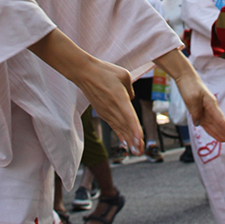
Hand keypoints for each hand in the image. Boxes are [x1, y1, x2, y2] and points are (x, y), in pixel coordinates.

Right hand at [27, 30, 143, 154]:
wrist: (84, 72)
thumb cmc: (105, 71)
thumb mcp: (124, 75)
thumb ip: (130, 90)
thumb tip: (130, 100)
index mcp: (120, 98)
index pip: (129, 116)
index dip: (135, 129)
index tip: (140, 140)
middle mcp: (113, 108)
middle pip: (125, 127)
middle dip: (134, 140)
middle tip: (140, 152)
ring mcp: (106, 111)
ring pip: (120, 128)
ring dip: (128, 140)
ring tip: (136, 151)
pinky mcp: (102, 112)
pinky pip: (113, 125)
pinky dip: (120, 134)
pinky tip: (126, 142)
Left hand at [174, 73, 224, 148]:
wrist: (186, 77)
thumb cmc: (190, 86)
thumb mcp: (191, 98)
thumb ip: (196, 112)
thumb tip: (198, 124)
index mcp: (211, 106)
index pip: (222, 122)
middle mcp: (211, 111)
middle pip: (223, 127)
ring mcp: (207, 113)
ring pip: (218, 128)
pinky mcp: (202, 114)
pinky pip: (211, 126)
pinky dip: (217, 133)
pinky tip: (222, 139)